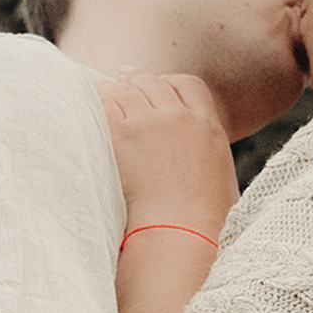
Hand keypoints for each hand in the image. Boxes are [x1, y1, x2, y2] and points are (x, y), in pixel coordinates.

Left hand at [98, 73, 238, 235]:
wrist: (179, 229)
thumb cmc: (204, 218)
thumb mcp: (222, 177)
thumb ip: (210, 156)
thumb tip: (202, 162)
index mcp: (208, 125)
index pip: (187, 85)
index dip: (169, 83)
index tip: (159, 87)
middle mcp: (179, 117)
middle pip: (154, 83)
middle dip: (138, 82)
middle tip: (125, 82)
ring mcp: (149, 122)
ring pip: (127, 89)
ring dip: (115, 89)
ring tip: (104, 90)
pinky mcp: (122, 132)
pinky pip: (105, 101)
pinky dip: (97, 98)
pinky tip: (90, 101)